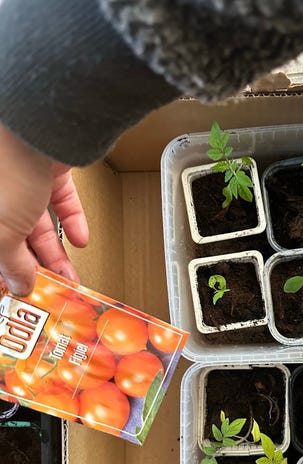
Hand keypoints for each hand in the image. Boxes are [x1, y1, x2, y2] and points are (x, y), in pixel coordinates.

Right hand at [0, 124, 88, 295]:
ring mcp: (19, 174)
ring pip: (37, 219)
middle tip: (48, 288)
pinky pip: (60, 198)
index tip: (18, 287)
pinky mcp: (48, 164)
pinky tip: (81, 241)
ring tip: (69, 276)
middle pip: (10, 234)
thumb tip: (20, 285)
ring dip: (55, 251)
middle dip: (32, 265)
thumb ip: (9, 261)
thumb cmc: (4, 166)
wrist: (39, 121)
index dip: (3, 267)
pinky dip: (72, 220)